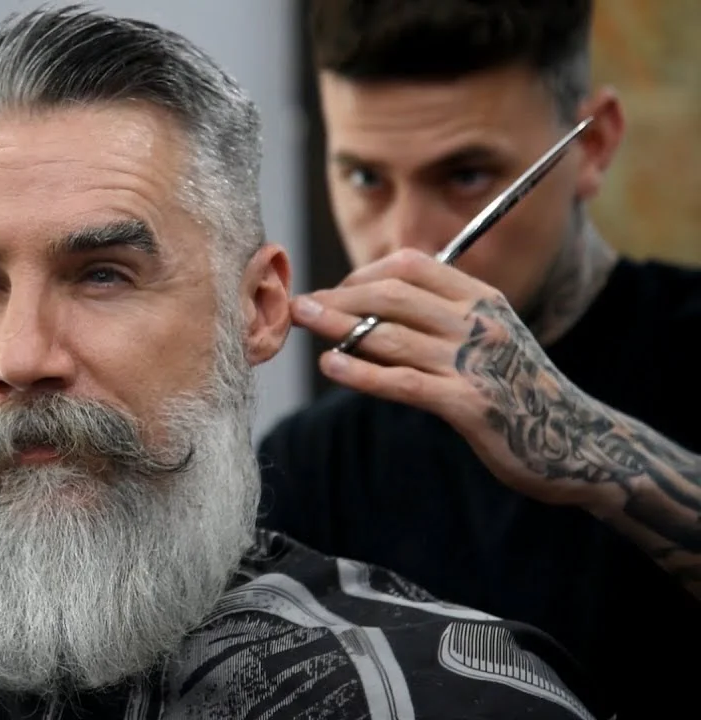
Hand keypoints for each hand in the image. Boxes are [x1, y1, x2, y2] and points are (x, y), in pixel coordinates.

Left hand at [290, 249, 624, 508]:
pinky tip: (330, 366)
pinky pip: (402, 382)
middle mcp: (479, 323)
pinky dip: (360, 372)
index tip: (334, 290)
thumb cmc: (518, 389)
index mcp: (484, 299)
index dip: (364, 273)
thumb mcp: (490, 338)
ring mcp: (473, 363)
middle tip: (300, 306)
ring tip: (302, 324)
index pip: (413, 265)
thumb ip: (444, 317)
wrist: (574, 441)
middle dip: (338, 297)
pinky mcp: (468, 405)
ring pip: (389, 336)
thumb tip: (375, 301)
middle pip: (393, 296)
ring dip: (337, 327)